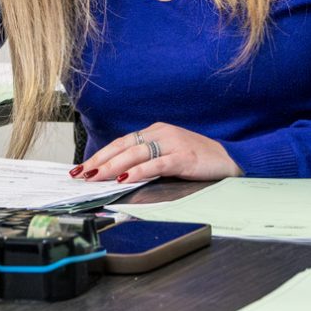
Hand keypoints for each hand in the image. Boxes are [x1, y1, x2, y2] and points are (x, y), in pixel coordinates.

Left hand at [72, 123, 242, 184]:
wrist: (229, 159)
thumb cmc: (197, 159)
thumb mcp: (168, 155)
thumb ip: (147, 160)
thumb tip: (118, 175)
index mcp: (156, 131)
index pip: (121, 142)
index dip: (100, 155)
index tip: (82, 167)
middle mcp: (161, 133)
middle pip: (123, 146)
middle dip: (100, 161)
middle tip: (81, 174)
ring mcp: (172, 143)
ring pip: (135, 153)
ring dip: (112, 166)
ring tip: (96, 176)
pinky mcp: (183, 157)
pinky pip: (156, 164)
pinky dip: (138, 171)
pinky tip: (126, 179)